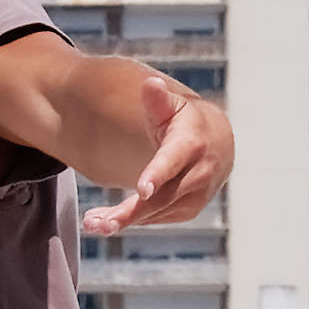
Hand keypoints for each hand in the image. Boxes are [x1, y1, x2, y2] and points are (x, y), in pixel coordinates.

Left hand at [83, 70, 225, 240]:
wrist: (217, 146)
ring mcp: (196, 195)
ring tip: (91, 223)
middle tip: (99, 224)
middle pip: (162, 197)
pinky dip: (133, 221)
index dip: (158, 175)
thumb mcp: (172, 108)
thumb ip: (158, 100)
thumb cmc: (185, 124)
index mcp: (191, 144)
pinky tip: (106, 222)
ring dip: (123, 220)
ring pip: (156, 212)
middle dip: (130, 212)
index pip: (173, 161)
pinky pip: (157, 217)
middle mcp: (198, 174)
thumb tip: (152, 84)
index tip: (141, 191)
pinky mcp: (189, 209)